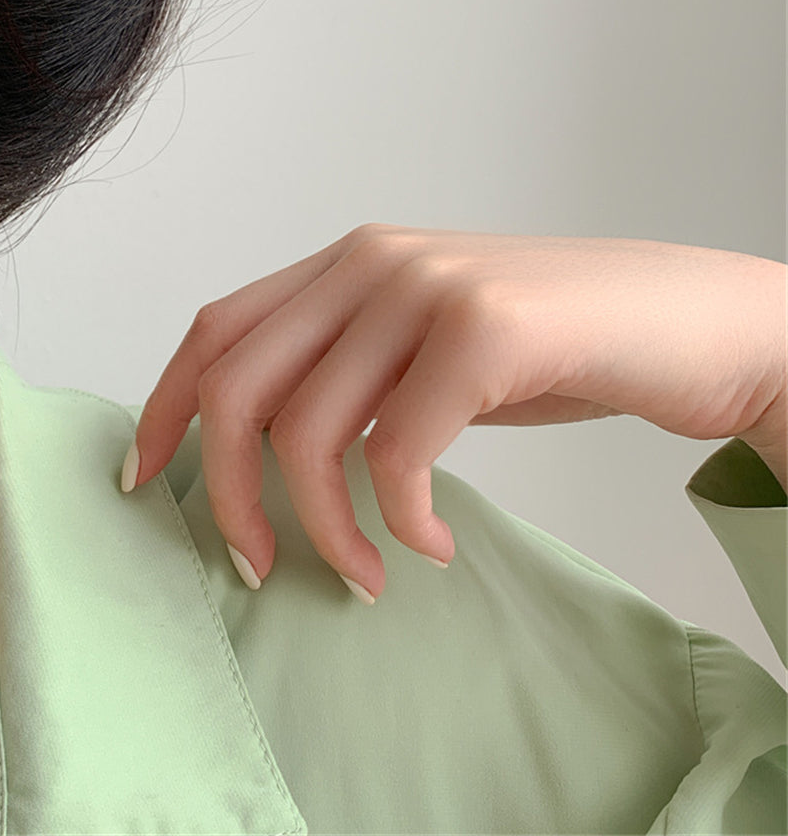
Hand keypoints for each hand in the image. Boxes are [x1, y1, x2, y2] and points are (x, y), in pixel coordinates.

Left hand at [123, 225, 786, 600]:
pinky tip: (433, 547)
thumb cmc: (556, 346)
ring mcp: (425, 288)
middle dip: (226, 492)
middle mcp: (371, 262)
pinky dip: (401, 521)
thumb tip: (263, 457)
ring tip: (366, 575)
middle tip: (256, 565)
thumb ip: (351, 375)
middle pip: (239, 386)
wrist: (693, 322)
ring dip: (325, 527)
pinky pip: (397, 452)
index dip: (164, 405)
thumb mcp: (426, 349)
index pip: (217, 328)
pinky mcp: (483, 328)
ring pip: (308, 429)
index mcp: (347, 264)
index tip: (143, 478)